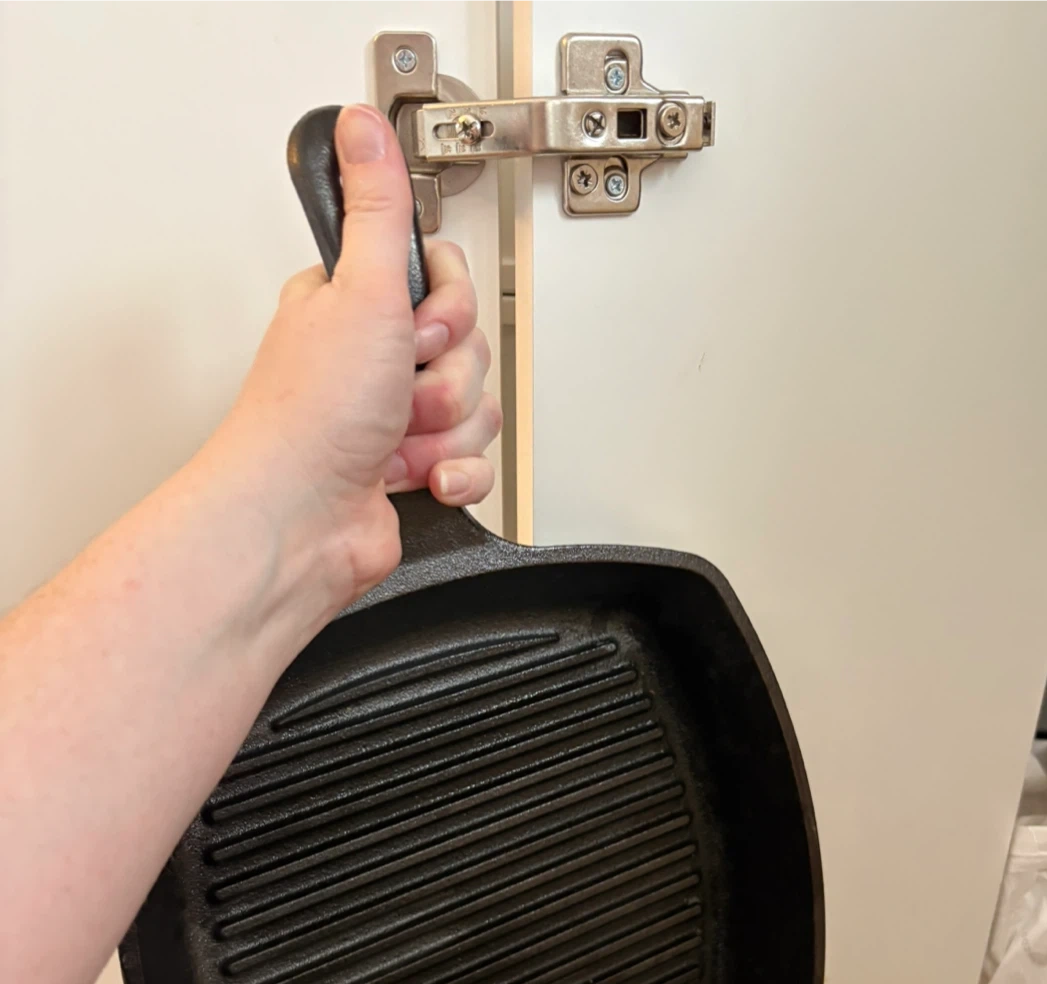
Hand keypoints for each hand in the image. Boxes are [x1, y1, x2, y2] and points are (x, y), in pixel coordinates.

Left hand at [203, 104, 500, 612]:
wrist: (299, 521)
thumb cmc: (310, 419)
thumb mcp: (360, 291)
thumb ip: (378, 209)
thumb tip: (363, 127)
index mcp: (355, 304)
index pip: (447, 280)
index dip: (447, 309)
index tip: (414, 327)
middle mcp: (372, 358)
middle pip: (468, 347)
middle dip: (443, 379)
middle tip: (398, 390)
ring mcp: (391, 418)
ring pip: (474, 407)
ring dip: (443, 431)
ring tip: (394, 441)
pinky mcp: (412, 470)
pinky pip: (471, 461)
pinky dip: (451, 473)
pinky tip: (412, 477)